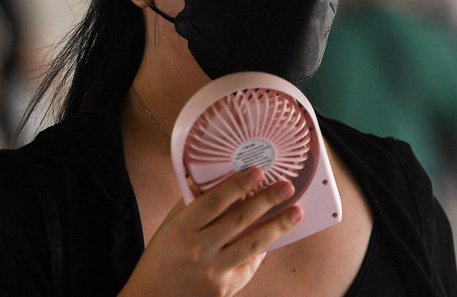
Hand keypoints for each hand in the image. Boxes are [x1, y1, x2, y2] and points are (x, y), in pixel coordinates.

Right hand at [119, 168, 302, 296]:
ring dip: (278, 226)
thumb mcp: (168, 227)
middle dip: (267, 200)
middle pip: (239, 219)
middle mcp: (198, 248)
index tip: (258, 171)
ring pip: (253, 243)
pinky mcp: (225, 288)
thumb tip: (209, 178)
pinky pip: (250, 264)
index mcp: (182, 228)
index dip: (238, 185)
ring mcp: (214, 270)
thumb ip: (189, 204)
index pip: (214, 202)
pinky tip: (275, 236)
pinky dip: (262, 249)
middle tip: (287, 186)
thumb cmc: (160, 258)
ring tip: (296, 211)